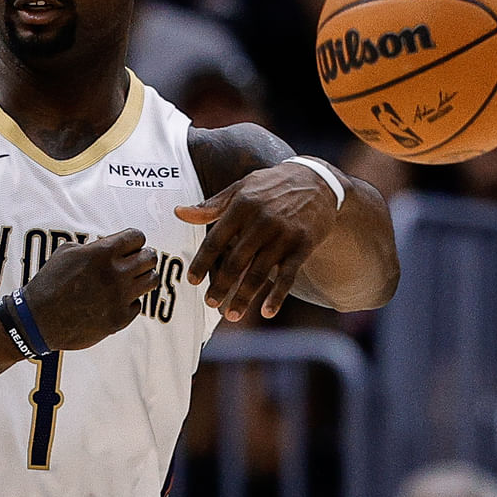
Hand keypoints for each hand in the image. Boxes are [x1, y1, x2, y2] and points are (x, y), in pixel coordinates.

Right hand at [20, 229, 159, 351]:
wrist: (37, 320)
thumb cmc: (49, 284)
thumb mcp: (66, 253)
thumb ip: (94, 247)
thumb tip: (112, 246)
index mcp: (102, 253)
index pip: (137, 237)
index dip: (134, 240)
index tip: (130, 246)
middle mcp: (115, 274)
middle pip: (150, 257)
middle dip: (143, 257)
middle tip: (136, 261)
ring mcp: (119, 297)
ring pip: (151, 280)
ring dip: (143, 277)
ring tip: (131, 280)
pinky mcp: (120, 319)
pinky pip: (137, 304)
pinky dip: (129, 302)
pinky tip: (114, 301)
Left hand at [176, 163, 338, 321]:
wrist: (318, 181)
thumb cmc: (272, 186)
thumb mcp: (241, 189)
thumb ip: (211, 206)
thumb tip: (178, 213)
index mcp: (242, 206)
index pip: (216, 239)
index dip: (203, 262)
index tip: (192, 281)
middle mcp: (262, 221)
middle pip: (236, 260)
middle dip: (221, 285)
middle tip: (210, 303)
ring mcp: (283, 235)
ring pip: (259, 272)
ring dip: (244, 297)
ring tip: (231, 315)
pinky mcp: (302, 245)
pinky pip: (287, 275)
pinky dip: (277, 295)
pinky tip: (266, 312)